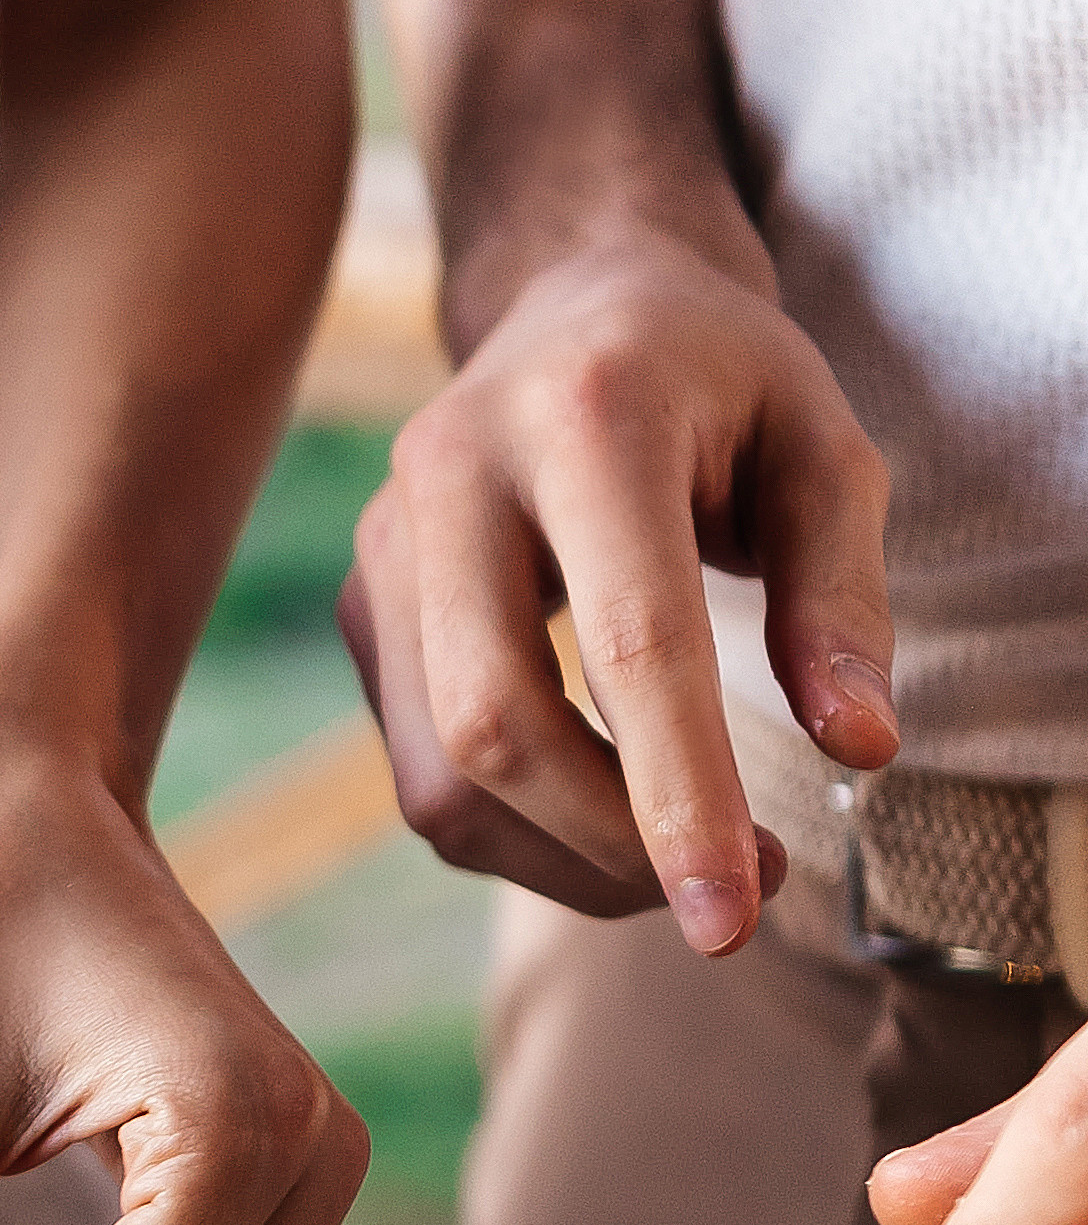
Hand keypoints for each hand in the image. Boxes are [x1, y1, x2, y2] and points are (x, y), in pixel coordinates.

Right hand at [338, 232, 897, 952]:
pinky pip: (430, 781)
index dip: (677, 794)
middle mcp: (452, 472)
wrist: (575, 304)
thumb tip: (857, 749)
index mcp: (586, 415)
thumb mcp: (825, 447)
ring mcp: (385, 547)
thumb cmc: (721, 383)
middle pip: (497, 727)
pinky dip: (527, 837)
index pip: (628, 639)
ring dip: (572, 863)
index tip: (733, 920)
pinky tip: (610, 810)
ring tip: (685, 853)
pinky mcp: (366, 612)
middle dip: (615, 848)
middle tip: (740, 888)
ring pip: (445, 782)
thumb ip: (845, 597)